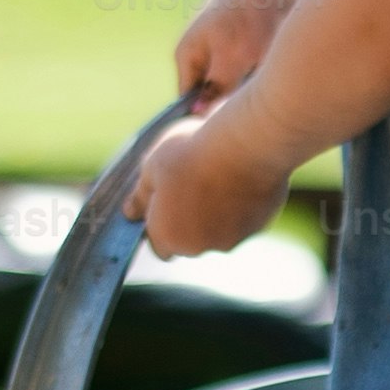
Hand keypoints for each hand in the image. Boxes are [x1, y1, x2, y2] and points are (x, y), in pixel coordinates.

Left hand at [129, 107, 286, 259]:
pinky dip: (242, 206)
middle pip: (190, 241)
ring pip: (219, 232)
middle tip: (194, 183)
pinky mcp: (258, 227)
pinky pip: (245, 220)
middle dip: (190, 220)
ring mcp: (231, 239)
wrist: (247, 143)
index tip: (167, 198)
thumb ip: (140, 195)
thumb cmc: (193, 152)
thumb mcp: (153, 165)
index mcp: (166, 234)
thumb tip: (130, 213)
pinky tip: (243, 178)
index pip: (158, 245)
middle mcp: (198, 246)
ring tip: (220, 176)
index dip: (161, 222)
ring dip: (217, 214)